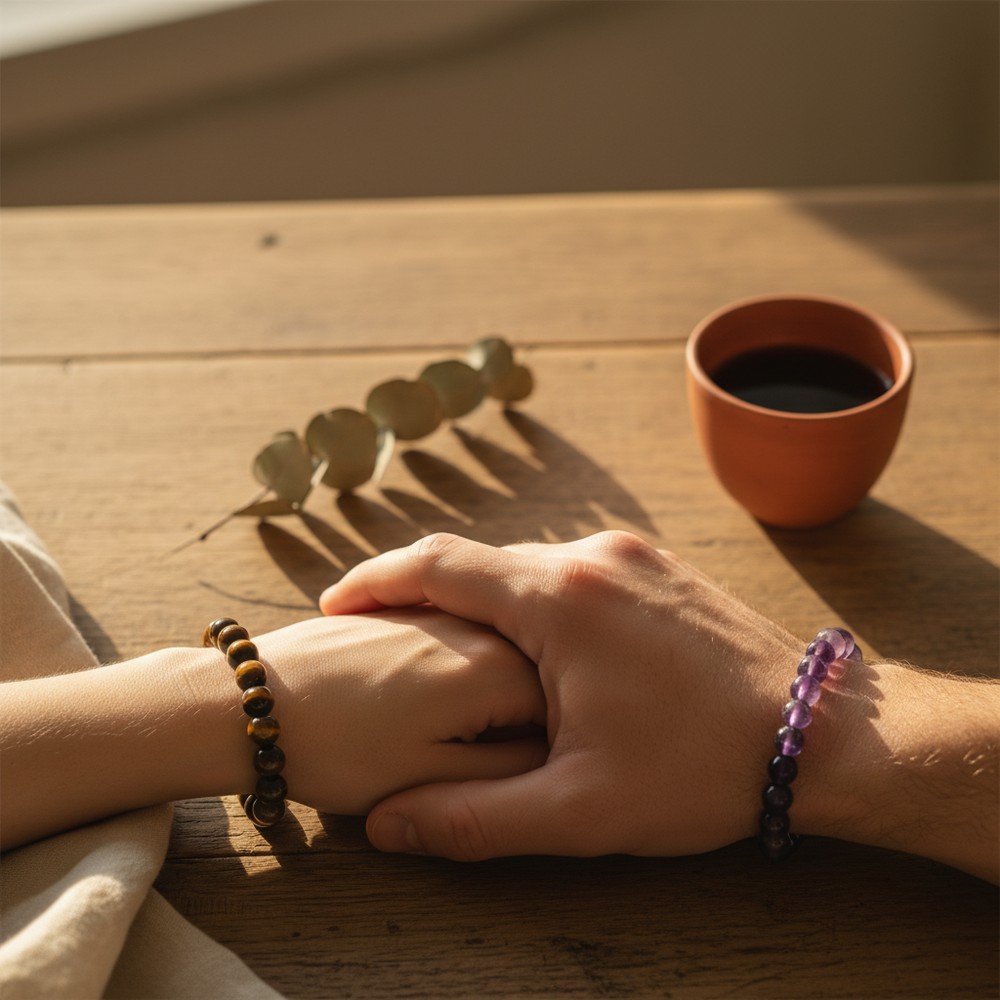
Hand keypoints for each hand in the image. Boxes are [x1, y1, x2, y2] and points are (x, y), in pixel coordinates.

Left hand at [253, 608, 546, 815]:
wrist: (248, 704)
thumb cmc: (339, 750)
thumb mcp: (431, 777)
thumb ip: (508, 769)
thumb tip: (553, 757)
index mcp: (494, 667)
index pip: (564, 705)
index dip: (553, 748)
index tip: (526, 774)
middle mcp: (475, 626)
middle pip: (535, 671)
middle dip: (526, 716)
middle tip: (480, 757)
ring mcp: (438, 611)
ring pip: (496, 652)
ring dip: (490, 692)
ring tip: (440, 732)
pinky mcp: (405, 609)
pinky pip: (456, 636)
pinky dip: (456, 670)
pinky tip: (419, 702)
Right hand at [319, 532, 801, 859]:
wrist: (829, 732)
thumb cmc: (705, 767)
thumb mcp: (582, 810)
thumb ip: (473, 819)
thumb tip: (386, 828)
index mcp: (560, 598)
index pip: (435, 564)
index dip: (374, 582)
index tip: (334, 606)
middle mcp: (592, 556)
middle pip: (478, 562)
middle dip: (422, 597)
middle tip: (383, 638)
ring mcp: (631, 555)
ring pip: (527, 566)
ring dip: (482, 601)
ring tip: (450, 650)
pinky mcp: (658, 569)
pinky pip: (573, 572)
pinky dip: (532, 600)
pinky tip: (532, 647)